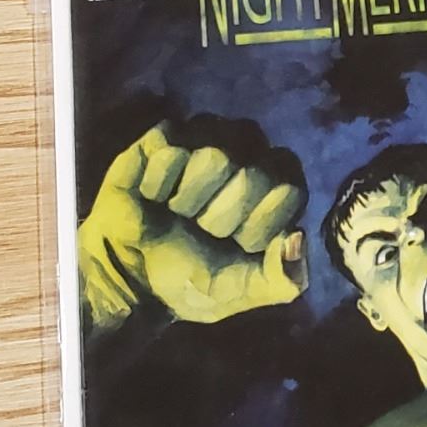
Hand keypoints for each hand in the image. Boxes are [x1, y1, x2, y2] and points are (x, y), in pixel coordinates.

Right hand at [77, 121, 306, 333]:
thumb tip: (297, 239)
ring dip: (189, 199)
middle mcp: (252, 154)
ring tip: (178, 212)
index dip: (260, 224)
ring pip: (214, 154)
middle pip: (253, 174)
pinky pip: (170, 149)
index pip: (290, 190)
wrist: (129, 277)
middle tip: (201, 230)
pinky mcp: (166, 135)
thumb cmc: (191, 277)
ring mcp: (209, 137)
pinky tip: (154, 196)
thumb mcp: (241, 292)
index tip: (237, 245)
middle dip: (220, 218)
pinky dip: (157, 184)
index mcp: (280, 188)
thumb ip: (283, 279)